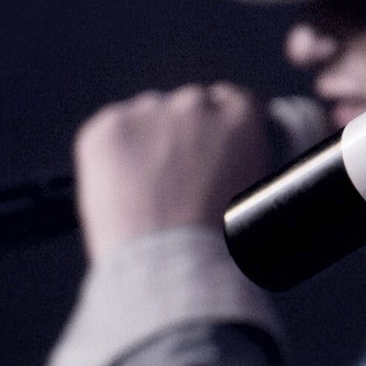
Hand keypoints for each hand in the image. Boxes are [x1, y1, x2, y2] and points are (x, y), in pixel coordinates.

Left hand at [73, 82, 272, 263]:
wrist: (168, 266)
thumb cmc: (220, 245)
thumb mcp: (258, 197)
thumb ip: (247, 164)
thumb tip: (235, 162)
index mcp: (240, 116)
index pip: (229, 99)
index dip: (217, 126)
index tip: (208, 148)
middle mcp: (195, 104)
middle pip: (187, 105)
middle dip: (181, 133)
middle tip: (174, 178)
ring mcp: (147, 113)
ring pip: (146, 116)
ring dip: (145, 141)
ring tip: (142, 190)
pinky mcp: (106, 129)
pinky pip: (107, 132)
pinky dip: (109, 155)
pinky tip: (118, 190)